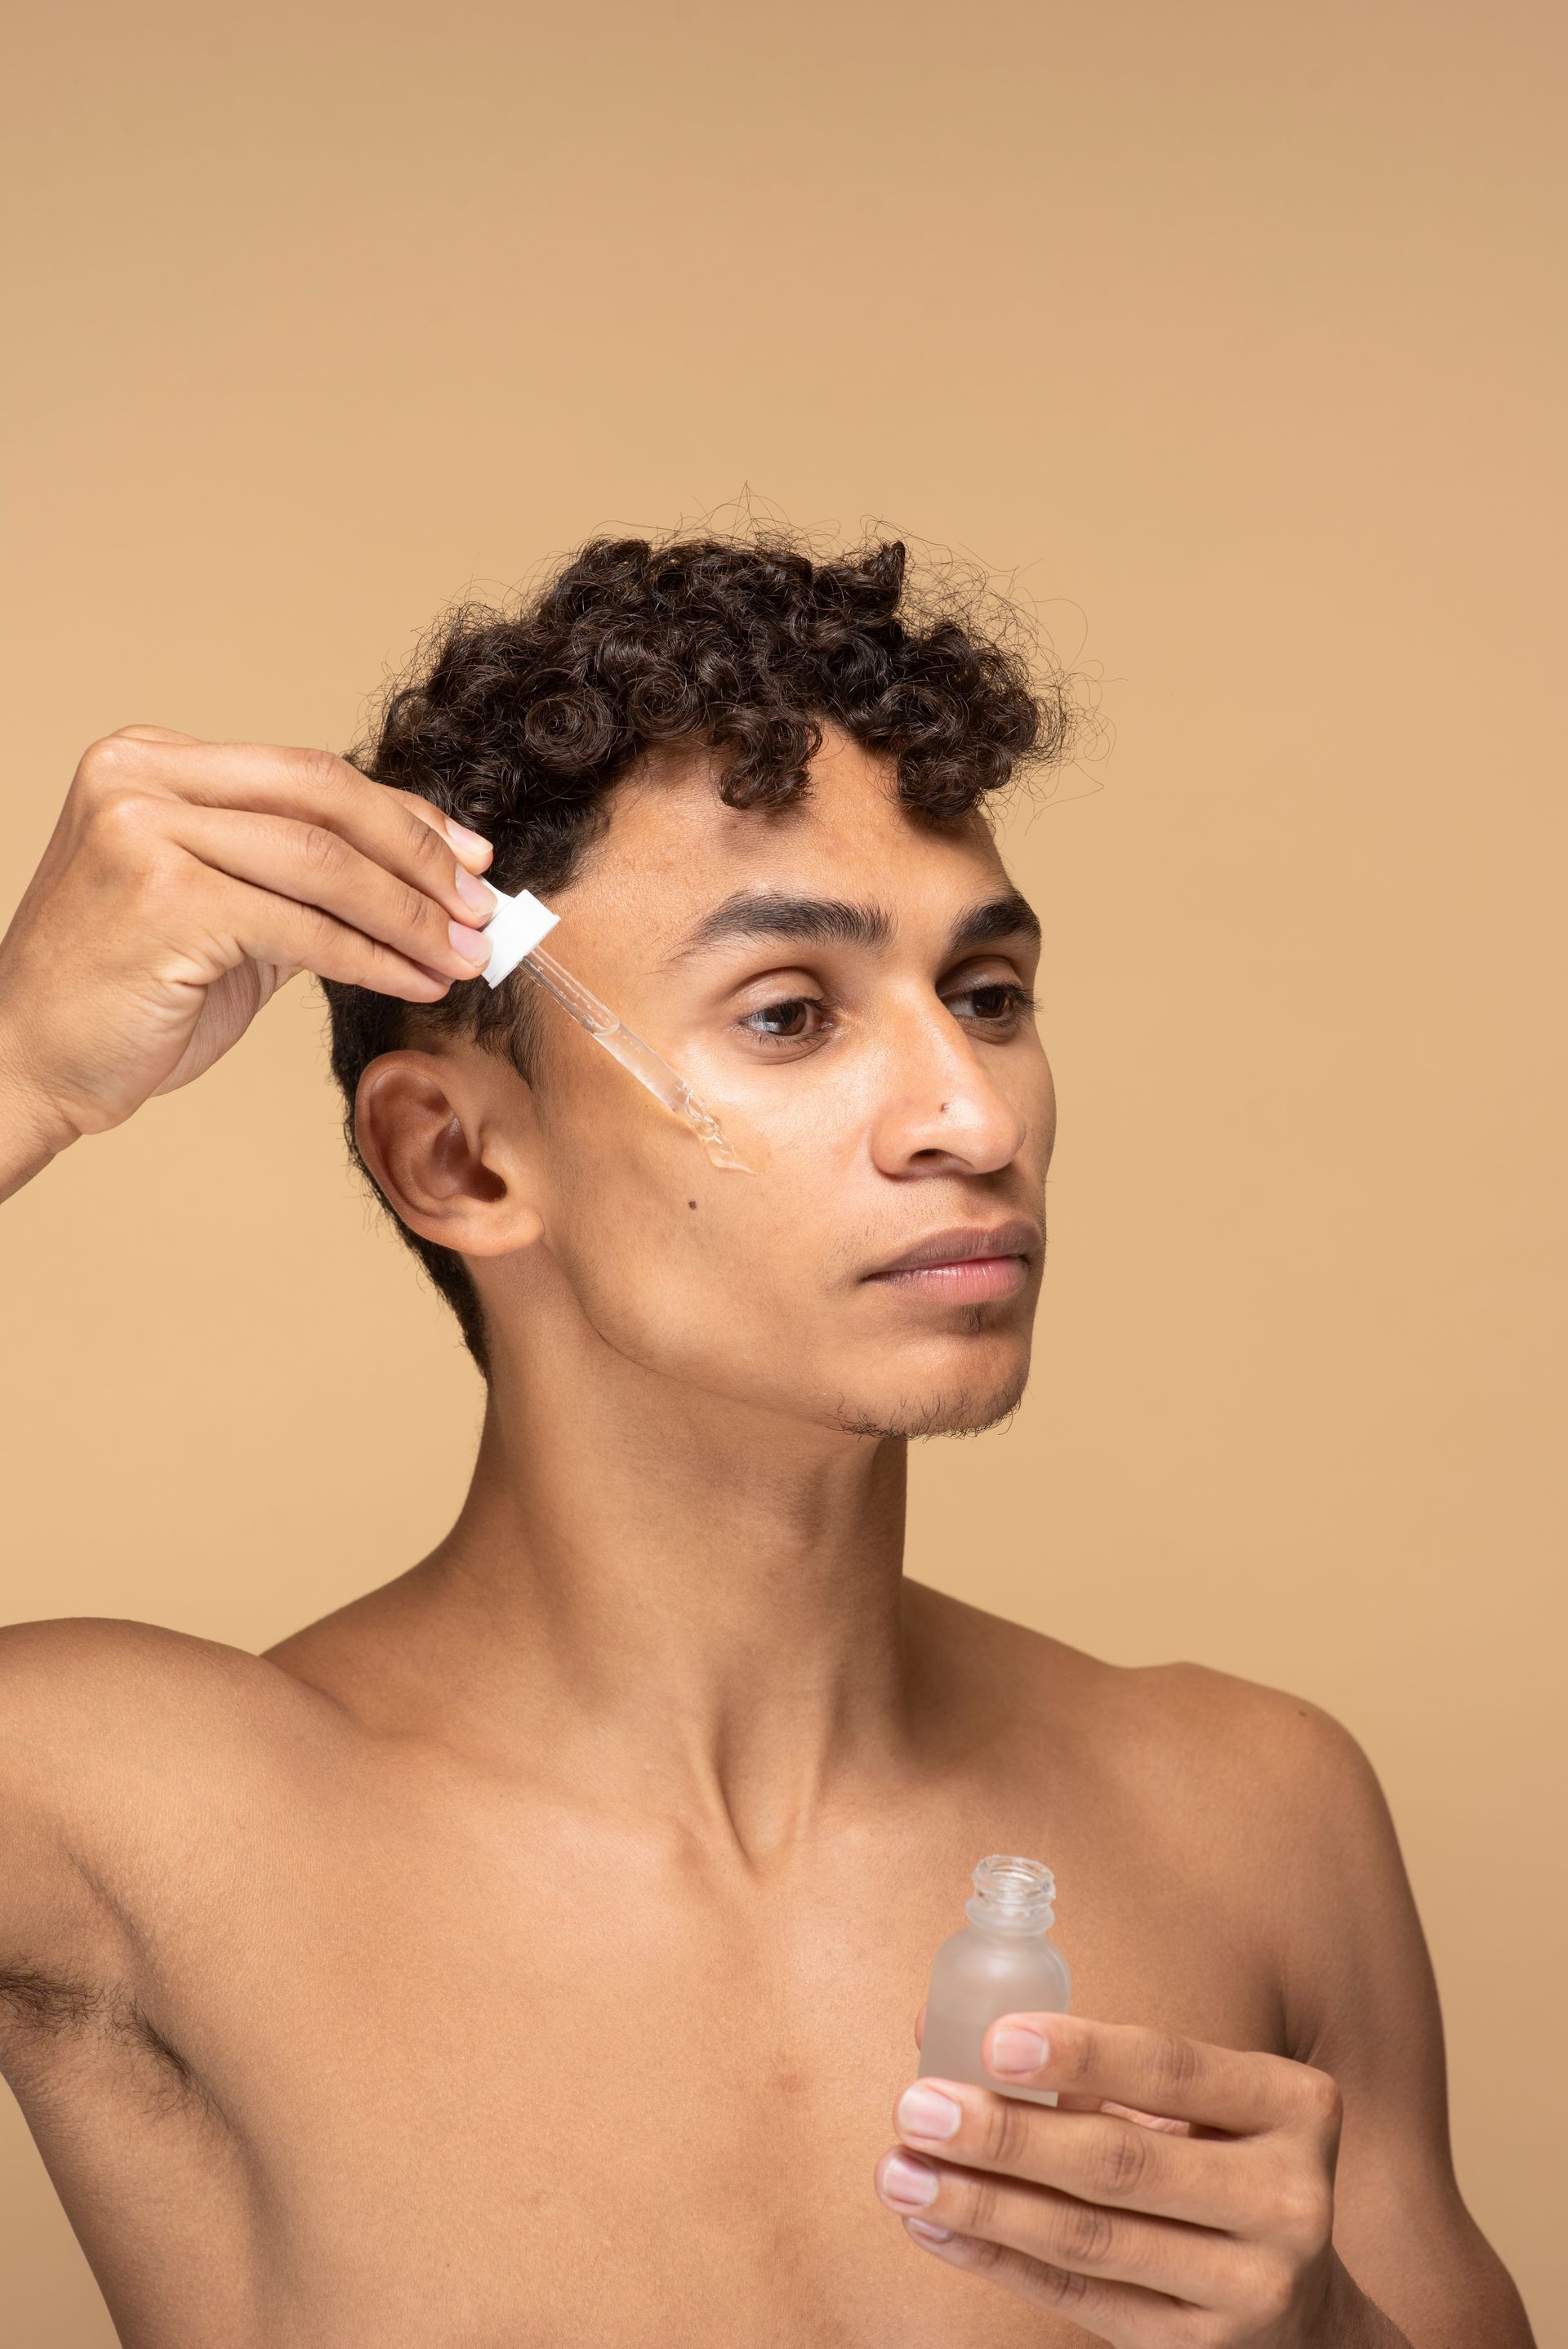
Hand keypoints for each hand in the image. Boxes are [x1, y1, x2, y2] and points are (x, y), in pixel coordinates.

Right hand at [0, 726, 498, 1158]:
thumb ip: (298, 877)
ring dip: (410, 914)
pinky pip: (303, 926)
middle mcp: (140, 778)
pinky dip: (374, 956)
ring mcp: (144, 832)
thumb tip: (421, 872)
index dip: (403, 814)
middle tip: (482, 905)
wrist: (28, 1062)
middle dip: (420, 855)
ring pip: (323, 862)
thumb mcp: (222, 910)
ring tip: (462, 953)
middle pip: (324, 797)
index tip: (470, 854)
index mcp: (152, 761)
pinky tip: (414, 980)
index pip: (308, 773)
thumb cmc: (126, 993)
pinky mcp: (163, 900)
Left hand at [874, 2006, 1400, 2345]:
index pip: (1174, 2067)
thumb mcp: (1202, 2110)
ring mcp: (1253, 2287)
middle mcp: (1288, 2197)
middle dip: (1006, 2136)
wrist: (1312, 2316)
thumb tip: (942, 2030)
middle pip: (1122, 2161)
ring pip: (1091, 2238)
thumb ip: (1096, 2073)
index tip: (990, 2040)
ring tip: (900, 2169)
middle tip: (917, 2108)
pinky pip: (1081, 2297)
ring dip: (981, 2202)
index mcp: (1293, 2105)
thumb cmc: (1226, 2168)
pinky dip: (997, 2257)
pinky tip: (936, 2224)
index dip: (1081, 2053)